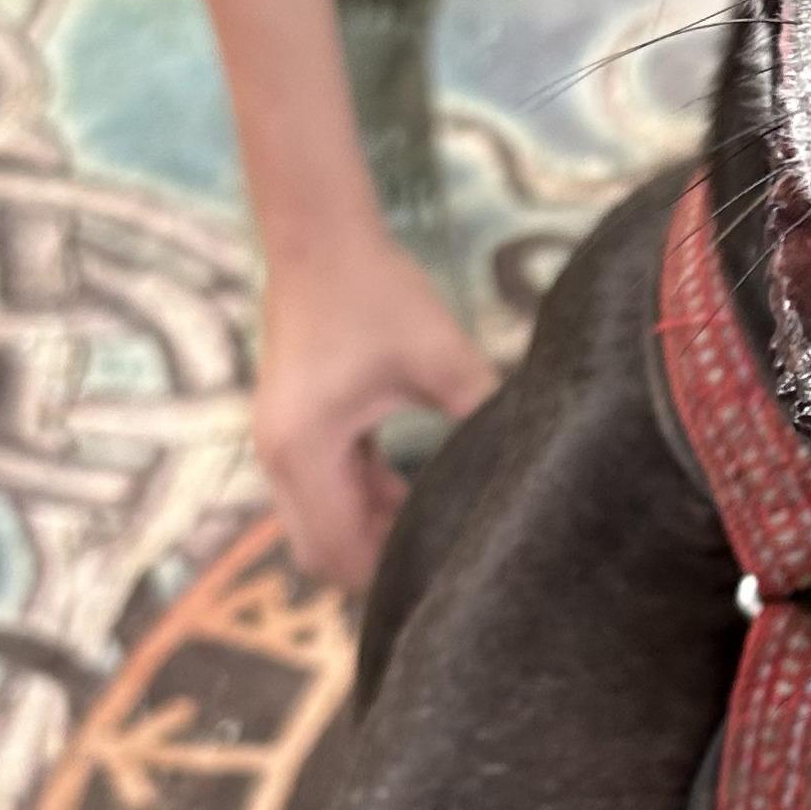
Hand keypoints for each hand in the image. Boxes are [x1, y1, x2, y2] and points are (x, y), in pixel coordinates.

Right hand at [255, 229, 495, 593]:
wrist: (320, 236)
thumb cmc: (377, 291)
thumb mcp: (442, 358)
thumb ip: (482, 413)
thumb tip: (531, 462)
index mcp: (306, 450)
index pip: (339, 552)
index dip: (389, 573)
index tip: (444, 574)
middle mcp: (279, 457)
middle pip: (321, 552)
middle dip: (376, 561)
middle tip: (440, 555)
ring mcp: (279, 444)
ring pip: (320, 523)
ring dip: (370, 529)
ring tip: (435, 522)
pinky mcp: (291, 429)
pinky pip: (322, 489)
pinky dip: (360, 499)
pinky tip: (411, 490)